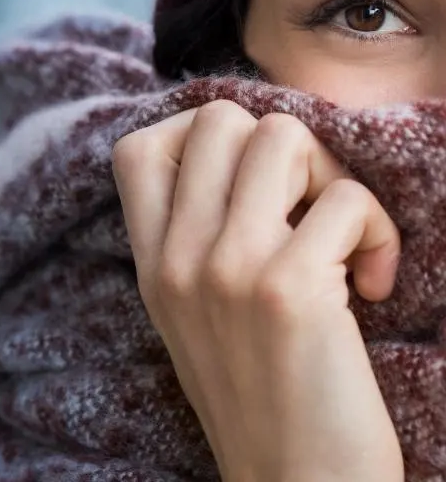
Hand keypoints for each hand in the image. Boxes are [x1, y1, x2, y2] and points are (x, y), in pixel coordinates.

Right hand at [111, 101, 403, 481]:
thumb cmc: (260, 397)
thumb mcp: (194, 314)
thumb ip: (197, 237)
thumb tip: (248, 154)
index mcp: (153, 265)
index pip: (138, 148)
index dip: (198, 136)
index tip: (246, 178)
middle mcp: (179, 258)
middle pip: (220, 118)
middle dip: (279, 145)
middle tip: (304, 204)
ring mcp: (229, 269)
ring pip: (282, 135)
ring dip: (331, 175)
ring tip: (341, 235)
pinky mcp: (290, 288)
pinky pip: (347, 200)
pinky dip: (377, 232)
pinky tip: (373, 284)